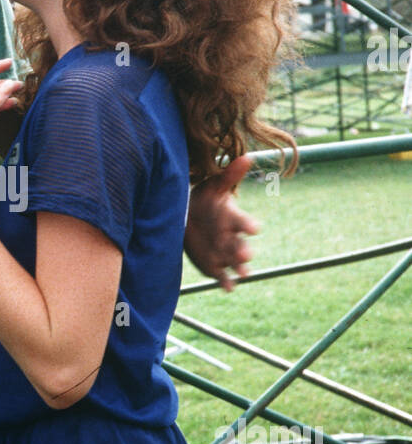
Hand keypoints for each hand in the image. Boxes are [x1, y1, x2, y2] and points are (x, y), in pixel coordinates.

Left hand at [184, 154, 259, 290]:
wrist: (188, 217)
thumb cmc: (205, 200)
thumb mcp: (215, 187)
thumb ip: (230, 175)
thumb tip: (247, 156)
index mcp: (235, 220)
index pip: (245, 223)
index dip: (249, 225)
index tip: (254, 228)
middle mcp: (233, 238)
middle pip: (242, 246)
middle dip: (244, 251)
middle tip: (246, 255)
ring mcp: (225, 254)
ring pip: (235, 262)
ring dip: (239, 267)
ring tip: (242, 272)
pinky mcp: (215, 266)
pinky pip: (223, 276)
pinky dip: (227, 283)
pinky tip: (229, 287)